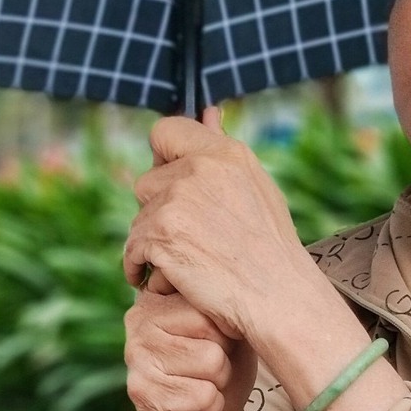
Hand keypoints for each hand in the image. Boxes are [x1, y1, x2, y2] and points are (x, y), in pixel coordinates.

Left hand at [123, 107, 316, 341]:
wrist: (278, 298)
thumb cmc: (271, 250)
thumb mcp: (256, 188)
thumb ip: (222, 152)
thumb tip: (208, 112)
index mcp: (224, 152)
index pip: (165, 131)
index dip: (162, 159)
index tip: (169, 185)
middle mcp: (199, 169)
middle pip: (146, 183)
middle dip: (159, 212)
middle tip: (190, 239)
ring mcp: (177, 201)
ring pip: (139, 220)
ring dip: (154, 245)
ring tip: (188, 265)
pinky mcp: (160, 235)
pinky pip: (132, 251)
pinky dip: (142, 271)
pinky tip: (167, 281)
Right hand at [123, 279, 257, 410]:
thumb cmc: (216, 377)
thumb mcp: (229, 333)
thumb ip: (225, 309)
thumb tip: (230, 306)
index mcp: (158, 296)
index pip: (211, 298)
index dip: (227, 329)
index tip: (213, 344)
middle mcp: (139, 320)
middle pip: (212, 327)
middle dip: (224, 356)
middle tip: (207, 373)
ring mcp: (137, 357)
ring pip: (211, 361)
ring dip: (218, 384)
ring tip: (201, 390)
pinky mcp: (143, 393)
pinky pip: (203, 394)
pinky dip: (211, 408)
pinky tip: (194, 410)